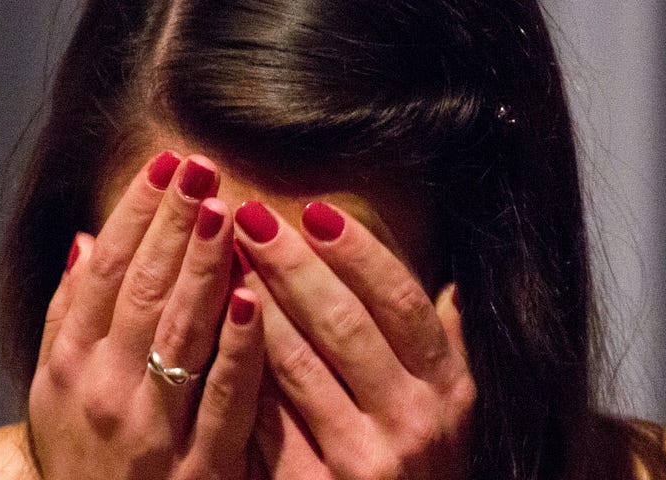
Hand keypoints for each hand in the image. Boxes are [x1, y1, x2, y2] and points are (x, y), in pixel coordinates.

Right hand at [29, 152, 264, 478]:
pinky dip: (238, 347)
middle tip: (203, 167)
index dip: (135, 214)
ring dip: (203, 268)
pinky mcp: (198, 470)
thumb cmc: (84, 465)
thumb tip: (81, 240)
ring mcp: (151, 432)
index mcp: (67, 368)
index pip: (103, 272)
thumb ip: (66, 318)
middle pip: (140, 291)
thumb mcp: (53, 394)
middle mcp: (103, 394)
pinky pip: (223, 398)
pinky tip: (256, 299)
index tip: (166, 164)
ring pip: (179, 334)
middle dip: (172, 224)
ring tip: (225, 210)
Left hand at [233, 201, 474, 479]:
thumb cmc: (420, 471)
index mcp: (449, 389)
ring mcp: (366, 460)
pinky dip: (239, 376)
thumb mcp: (451, 410)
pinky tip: (210, 337)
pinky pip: (268, 423)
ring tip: (221, 262)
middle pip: (346, 325)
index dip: (361, 254)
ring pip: (299, 369)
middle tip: (250, 216)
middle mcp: (415, 423)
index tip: (317, 211)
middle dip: (294, 265)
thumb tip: (454, 283)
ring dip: (255, 309)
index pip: (403, 303)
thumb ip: (445, 346)